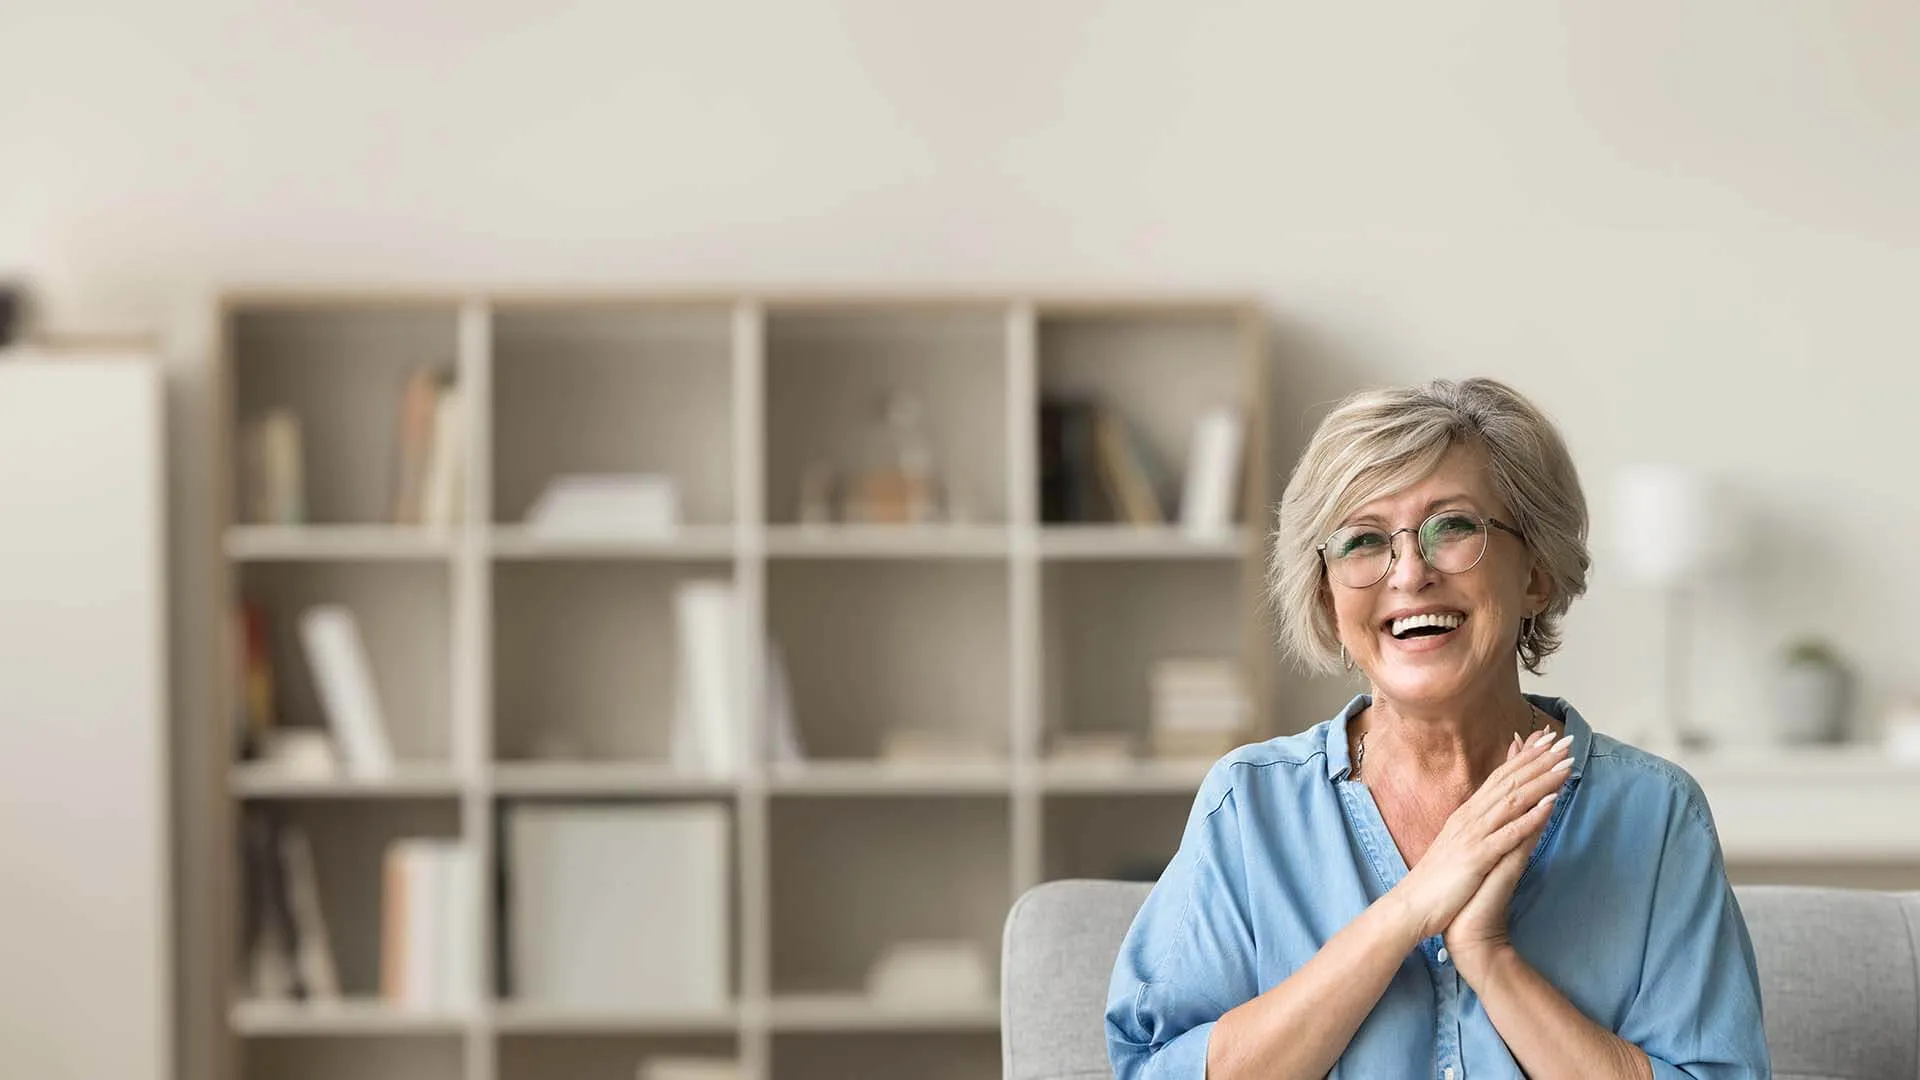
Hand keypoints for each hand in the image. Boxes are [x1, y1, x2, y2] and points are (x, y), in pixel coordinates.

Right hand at [1387, 726, 1572, 940]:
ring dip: (1541, 781)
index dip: (1525, 756)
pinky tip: (1550, 803)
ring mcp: (1473, 835)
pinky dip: (1530, 816)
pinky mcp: (1477, 856)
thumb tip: (1494, 809)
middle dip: (1539, 759)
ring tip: (1566, 765)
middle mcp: (1469, 818)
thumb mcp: (1459, 846)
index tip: (1547, 739)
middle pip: (1509, 781)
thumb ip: (1478, 825)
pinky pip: (1508, 833)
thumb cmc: (1438, 881)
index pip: (1499, 777)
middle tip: (1564, 740)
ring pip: (1512, 800)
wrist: (1413, 906)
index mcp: (1466, 815)